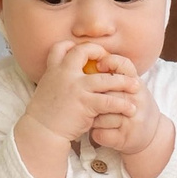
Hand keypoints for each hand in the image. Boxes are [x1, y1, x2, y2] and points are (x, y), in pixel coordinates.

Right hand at [16, 41, 133, 146]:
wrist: (41, 131)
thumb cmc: (46, 114)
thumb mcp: (48, 89)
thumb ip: (59, 79)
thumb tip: (72, 75)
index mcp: (53, 70)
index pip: (62, 46)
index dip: (76, 46)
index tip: (91, 53)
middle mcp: (64, 74)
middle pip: (85, 52)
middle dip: (103, 55)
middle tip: (115, 64)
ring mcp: (75, 88)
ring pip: (106, 79)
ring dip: (124, 82)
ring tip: (135, 86)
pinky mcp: (84, 104)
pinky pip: (109, 101)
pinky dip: (123, 105)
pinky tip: (130, 108)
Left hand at [81, 57, 163, 156]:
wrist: (153, 135)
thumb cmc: (135, 106)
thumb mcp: (132, 87)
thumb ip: (116, 75)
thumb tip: (90, 58)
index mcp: (137, 85)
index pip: (124, 66)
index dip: (110, 62)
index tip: (97, 65)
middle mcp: (136, 101)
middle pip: (105, 94)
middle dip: (93, 98)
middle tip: (88, 101)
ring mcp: (132, 122)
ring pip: (99, 117)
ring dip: (92, 119)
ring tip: (95, 119)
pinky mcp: (124, 139)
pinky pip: (100, 134)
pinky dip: (96, 134)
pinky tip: (99, 131)